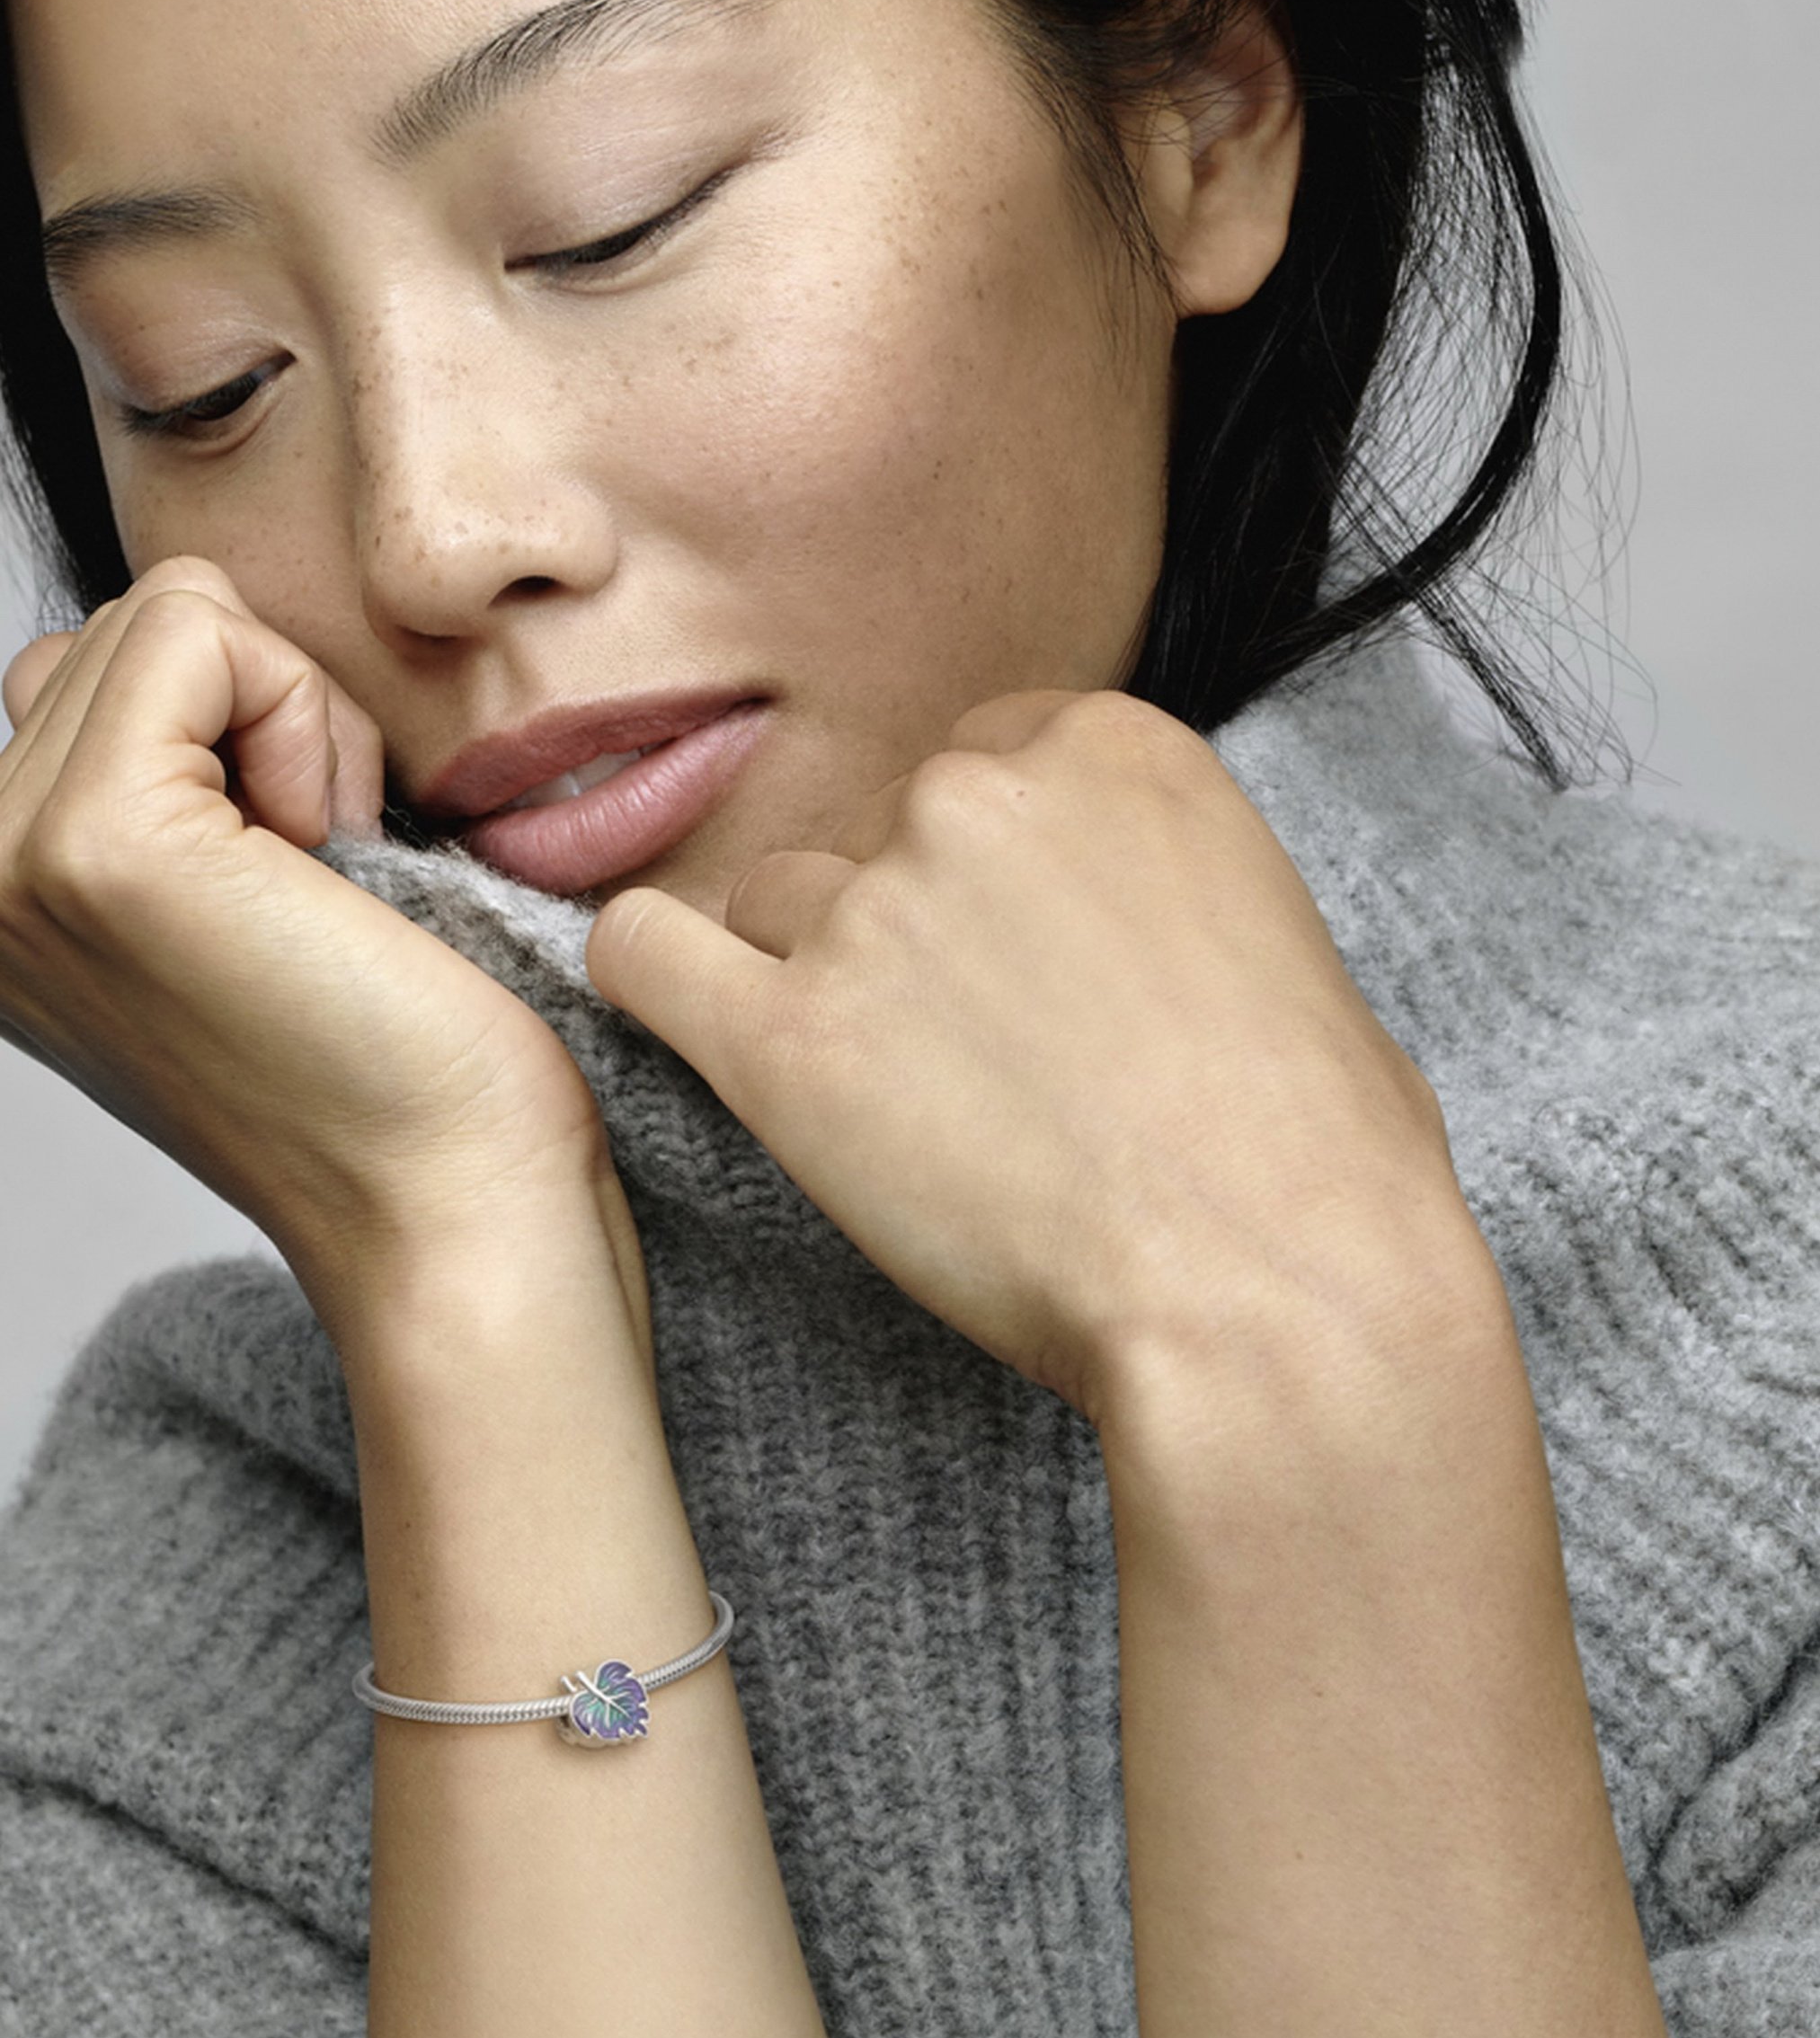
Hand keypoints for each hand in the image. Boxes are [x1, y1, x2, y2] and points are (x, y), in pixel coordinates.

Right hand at [0, 557, 645, 1348]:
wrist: (455, 1204)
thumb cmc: (405, 1067)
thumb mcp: (242, 897)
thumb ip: (171, 779)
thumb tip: (190, 635)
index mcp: (2, 900)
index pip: (97, 669)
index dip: (245, 736)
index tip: (295, 888)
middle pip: (130, 630)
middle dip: (265, 717)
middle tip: (319, 883)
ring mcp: (12, 865)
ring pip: (170, 618)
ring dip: (290, 720)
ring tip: (320, 879)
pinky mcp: (98, 847)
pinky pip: (200, 631)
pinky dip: (306, 718)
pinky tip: (330, 860)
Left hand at [586, 688, 1473, 1426]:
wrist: (1275, 1290)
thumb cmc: (1318, 1153)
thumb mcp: (1281, 946)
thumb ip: (1165, 892)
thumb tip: (1129, 937)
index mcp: (1110, 747)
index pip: (982, 764)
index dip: (990, 873)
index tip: (1011, 954)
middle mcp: (975, 798)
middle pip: (878, 832)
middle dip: (908, 928)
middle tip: (970, 1053)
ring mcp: (873, 911)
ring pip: (775, 905)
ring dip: (813, 979)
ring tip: (890, 1098)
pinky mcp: (785, 1040)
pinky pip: (647, 955)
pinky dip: (655, 980)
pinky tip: (694, 1025)